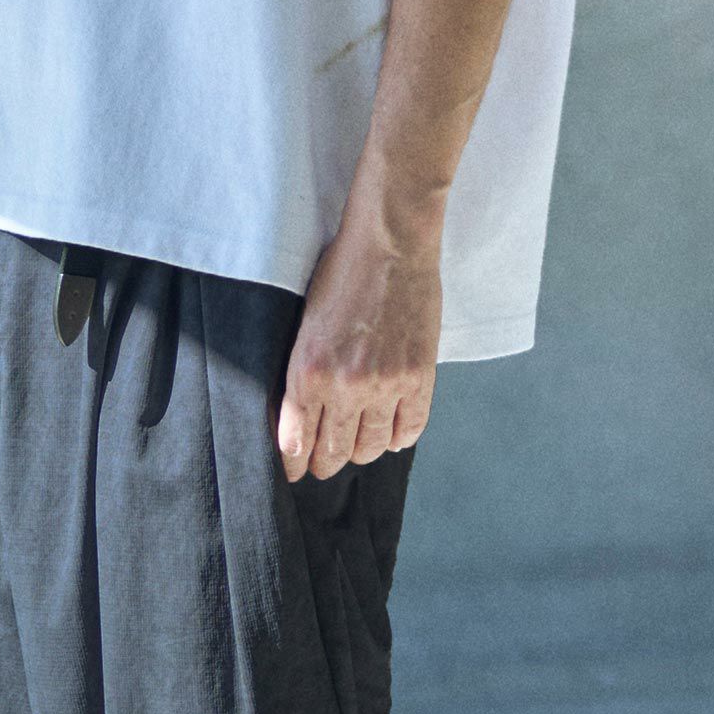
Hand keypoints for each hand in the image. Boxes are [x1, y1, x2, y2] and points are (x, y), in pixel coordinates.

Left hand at [274, 219, 440, 482]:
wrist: (390, 242)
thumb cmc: (342, 276)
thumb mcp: (304, 329)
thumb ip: (302, 378)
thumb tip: (301, 423)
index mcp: (307, 374)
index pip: (296, 443)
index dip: (295, 464)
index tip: (296, 471)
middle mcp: (344, 388)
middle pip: (333, 454)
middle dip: (325, 464)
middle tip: (325, 464)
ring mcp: (385, 386)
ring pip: (369, 449)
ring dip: (361, 451)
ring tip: (357, 443)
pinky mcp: (418, 378)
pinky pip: (408, 431)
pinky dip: (397, 438)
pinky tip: (390, 431)